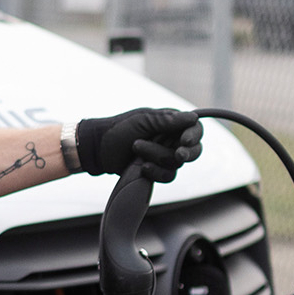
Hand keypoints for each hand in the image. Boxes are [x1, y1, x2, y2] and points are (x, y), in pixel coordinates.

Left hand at [77, 108, 202, 183]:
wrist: (98, 150)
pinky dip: (155, 172)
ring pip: (177, 164)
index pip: (195, 128)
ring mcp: (164, 156)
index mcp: (170, 123)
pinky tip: (142, 167)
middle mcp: (170, 139)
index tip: (185, 140)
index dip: (194, 135)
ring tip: (136, 148)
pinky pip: (168, 176)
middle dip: (185, 153)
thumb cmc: (117, 130)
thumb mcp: (142, 121)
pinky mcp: (157, 171)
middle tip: (178, 154)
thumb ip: (167, 121)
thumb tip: (193, 118)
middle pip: (194, 150)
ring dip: (157, 157)